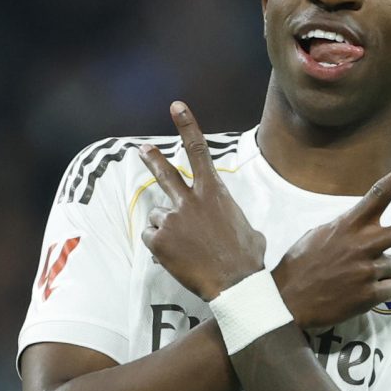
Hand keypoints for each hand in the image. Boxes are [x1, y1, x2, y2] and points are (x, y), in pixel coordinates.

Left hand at [139, 102, 265, 300]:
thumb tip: (233, 225)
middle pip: (165, 173)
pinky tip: (176, 257)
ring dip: (167, 229)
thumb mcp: (248, 229)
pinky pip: (152, 238)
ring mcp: (172, 219)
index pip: (199, 151)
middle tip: (141, 149)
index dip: (186, 126)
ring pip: (159, 216)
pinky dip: (160, 248)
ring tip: (186, 248)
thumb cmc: (247, 258)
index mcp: (214, 192)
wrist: (235, 283)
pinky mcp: (159, 240)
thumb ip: (232, 218)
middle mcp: (190, 200)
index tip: (175, 107)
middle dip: (152, 159)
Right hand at [272, 157, 390, 328]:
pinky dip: (378, 291)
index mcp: (349, 225)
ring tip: (354, 277)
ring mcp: (369, 271)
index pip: (379, 194)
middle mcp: (363, 244)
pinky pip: (390, 289)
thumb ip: (348, 228)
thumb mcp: (319, 235)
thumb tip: (370, 227)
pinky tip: (355, 293)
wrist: (285, 303)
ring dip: (382, 270)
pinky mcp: (370, 295)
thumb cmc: (300, 266)